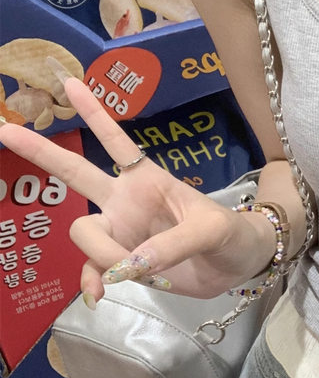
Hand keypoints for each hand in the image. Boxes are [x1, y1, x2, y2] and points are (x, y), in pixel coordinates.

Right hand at [0, 77, 273, 304]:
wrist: (236, 265)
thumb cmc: (228, 233)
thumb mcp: (211, 229)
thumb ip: (172, 243)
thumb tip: (128, 265)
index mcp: (147, 179)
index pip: (115, 141)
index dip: (93, 113)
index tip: (69, 83)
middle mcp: (125, 201)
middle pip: (75, 173)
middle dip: (42, 152)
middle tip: (5, 131)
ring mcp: (120, 232)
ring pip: (83, 233)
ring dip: (100, 254)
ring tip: (132, 271)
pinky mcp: (122, 263)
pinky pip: (92, 269)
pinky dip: (92, 281)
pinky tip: (100, 294)